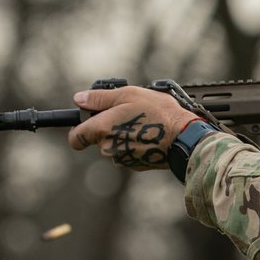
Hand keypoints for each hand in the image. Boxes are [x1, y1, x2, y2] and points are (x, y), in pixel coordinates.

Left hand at [67, 85, 193, 169]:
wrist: (184, 138)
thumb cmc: (158, 113)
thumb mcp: (128, 94)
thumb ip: (99, 98)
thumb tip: (79, 99)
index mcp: (102, 129)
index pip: (76, 138)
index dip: (78, 129)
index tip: (87, 121)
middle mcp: (108, 148)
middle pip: (98, 139)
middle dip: (107, 127)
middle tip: (127, 114)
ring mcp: (122, 159)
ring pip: (114, 146)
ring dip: (122, 135)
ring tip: (143, 123)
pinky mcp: (137, 165)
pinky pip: (128, 153)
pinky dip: (135, 144)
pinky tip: (149, 135)